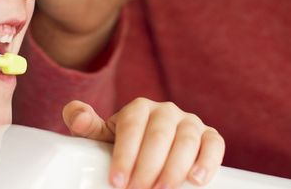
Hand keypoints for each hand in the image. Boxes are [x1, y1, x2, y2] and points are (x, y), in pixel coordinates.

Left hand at [64, 99, 224, 188]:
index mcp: (139, 108)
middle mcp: (166, 111)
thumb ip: (87, 125)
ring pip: (187, 140)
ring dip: (175, 168)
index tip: (117, 182)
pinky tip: (197, 179)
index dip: (125, 155)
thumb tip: (76, 116)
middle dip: (148, 167)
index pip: (132, 127)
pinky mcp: (209, 136)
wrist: (149, 148)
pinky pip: (214, 144)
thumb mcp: (103, 136)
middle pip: (160, 135)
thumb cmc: (123, 145)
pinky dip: (208, 161)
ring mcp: (190, 123)